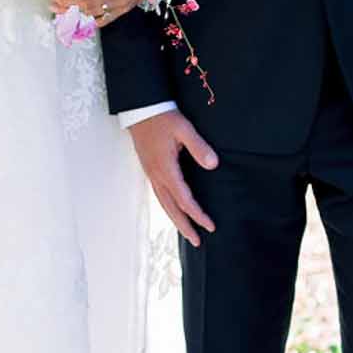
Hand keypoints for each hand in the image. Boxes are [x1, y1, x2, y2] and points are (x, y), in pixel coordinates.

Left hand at [48, 0, 146, 26]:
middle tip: (53, 2)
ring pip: (92, 11)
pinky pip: (105, 19)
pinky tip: (79, 18)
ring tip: (60, 10)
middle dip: (66, 4)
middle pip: (85, 1)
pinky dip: (90, 20)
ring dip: (74, 12)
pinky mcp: (125, 9)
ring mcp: (122, 2)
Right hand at [128, 109, 218, 246]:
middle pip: (171, 208)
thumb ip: (199, 147)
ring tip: (187, 233)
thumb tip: (213, 165)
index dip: (198, 214)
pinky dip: (168, 208)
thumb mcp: (183, 128)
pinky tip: (174, 210)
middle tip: (197, 242)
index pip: (184, 200)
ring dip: (176, 220)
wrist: (140, 109)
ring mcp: (151, 174)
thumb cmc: (162, 117)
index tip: (210, 226)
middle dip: (185, 226)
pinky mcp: (149, 170)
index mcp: (166, 169)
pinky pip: (159, 195)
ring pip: (164, 204)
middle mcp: (156, 176)